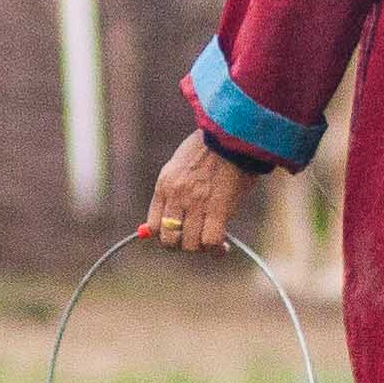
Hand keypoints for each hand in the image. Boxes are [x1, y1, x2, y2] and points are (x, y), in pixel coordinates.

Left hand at [146, 131, 248, 251]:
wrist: (231, 134)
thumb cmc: (210, 149)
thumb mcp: (181, 165)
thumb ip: (175, 191)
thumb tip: (169, 218)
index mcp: (165, 185)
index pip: (152, 227)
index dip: (165, 236)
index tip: (178, 235)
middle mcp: (176, 196)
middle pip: (169, 240)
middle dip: (183, 245)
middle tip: (196, 241)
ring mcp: (196, 203)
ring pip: (190, 245)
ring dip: (201, 248)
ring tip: (213, 244)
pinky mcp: (218, 208)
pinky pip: (211, 241)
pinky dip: (216, 248)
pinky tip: (223, 246)